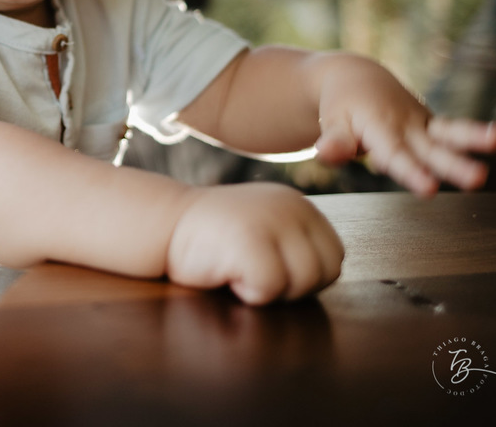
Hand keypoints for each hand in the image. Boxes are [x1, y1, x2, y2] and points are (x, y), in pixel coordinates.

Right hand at [166, 183, 343, 304]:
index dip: (305, 275)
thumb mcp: (265, 226)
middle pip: (326, 271)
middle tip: (253, 270)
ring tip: (240, 269)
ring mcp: (271, 221)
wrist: (162, 222)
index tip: (268, 266)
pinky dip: (249, 292)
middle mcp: (291, 206)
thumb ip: (295, 242)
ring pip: (304, 281)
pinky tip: (227, 273)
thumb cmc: (212, 236)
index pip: (333, 256)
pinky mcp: (250, 240)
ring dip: (272, 289)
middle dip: (293, 285)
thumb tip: (325, 275)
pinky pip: (271, 287)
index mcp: (298, 204)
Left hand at [313, 58, 495, 196]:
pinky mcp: (432, 125)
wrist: (356, 78)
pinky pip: (453, 130)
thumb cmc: (342, 106)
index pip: (397, 156)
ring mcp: (422, 124)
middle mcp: (406, 126)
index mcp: (379, 128)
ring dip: (475, 138)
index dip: (412, 172)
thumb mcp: (332, 122)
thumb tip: (325, 154)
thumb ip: (334, 142)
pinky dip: (476, 133)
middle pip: (431, 149)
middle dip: (454, 165)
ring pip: (450, 133)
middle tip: (477, 178)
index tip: (430, 189)